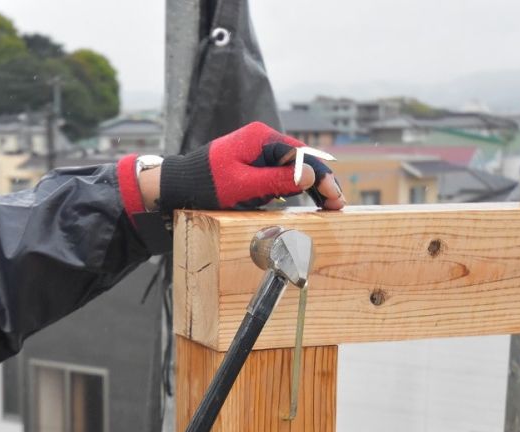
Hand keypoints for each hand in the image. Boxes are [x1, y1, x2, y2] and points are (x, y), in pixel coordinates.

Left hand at [154, 122, 344, 211]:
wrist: (180, 185)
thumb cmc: (207, 185)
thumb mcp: (243, 186)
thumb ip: (277, 181)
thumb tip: (311, 178)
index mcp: (261, 139)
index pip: (301, 157)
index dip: (322, 177)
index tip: (334, 197)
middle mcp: (264, 141)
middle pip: (303, 160)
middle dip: (322, 181)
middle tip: (338, 204)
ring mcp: (260, 152)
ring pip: (296, 168)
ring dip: (313, 185)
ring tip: (330, 205)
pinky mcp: (257, 164)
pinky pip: (283, 173)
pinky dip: (297, 186)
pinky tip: (311, 199)